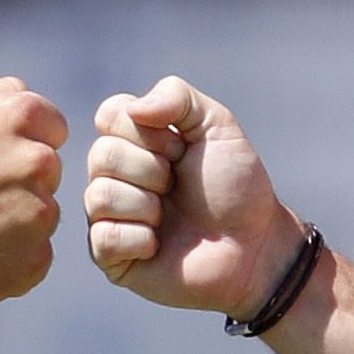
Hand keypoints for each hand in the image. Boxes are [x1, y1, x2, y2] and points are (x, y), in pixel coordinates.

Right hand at [0, 78, 67, 305]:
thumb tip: (30, 98)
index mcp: (20, 115)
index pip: (54, 129)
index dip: (23, 143)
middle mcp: (37, 162)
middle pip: (50, 172)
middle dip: (21, 180)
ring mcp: (38, 215)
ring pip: (43, 213)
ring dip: (18, 219)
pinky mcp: (32, 260)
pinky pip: (36, 255)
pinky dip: (12, 257)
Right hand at [81, 75, 303, 320]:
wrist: (254, 244)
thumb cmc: (236, 186)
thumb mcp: (217, 125)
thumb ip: (178, 96)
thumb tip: (133, 108)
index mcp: (134, 141)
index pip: (108, 114)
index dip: (149, 131)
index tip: (182, 148)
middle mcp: (114, 175)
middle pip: (101, 154)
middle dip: (152, 170)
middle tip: (178, 186)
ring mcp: (110, 216)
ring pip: (99, 196)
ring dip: (147, 206)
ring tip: (169, 217)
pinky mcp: (111, 257)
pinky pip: (104, 238)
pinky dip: (140, 240)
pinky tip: (159, 246)